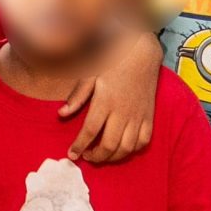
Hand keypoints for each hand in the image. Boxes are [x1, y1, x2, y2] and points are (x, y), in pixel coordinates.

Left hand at [61, 30, 160, 162]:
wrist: (142, 53)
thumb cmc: (112, 60)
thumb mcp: (90, 73)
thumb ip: (78, 96)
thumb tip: (62, 114)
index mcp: (105, 101)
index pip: (90, 131)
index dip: (79, 146)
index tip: (72, 154)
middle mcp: (122, 111)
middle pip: (109, 145)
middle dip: (96, 157)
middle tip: (87, 157)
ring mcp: (137, 115)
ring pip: (127, 147)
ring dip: (113, 157)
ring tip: (102, 156)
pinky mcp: (149, 116)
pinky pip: (143, 141)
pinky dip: (132, 150)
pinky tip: (122, 148)